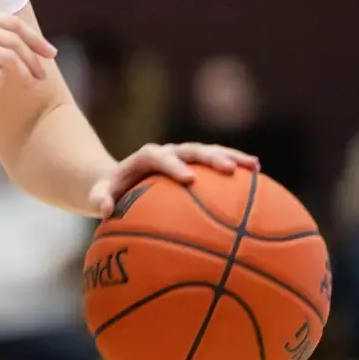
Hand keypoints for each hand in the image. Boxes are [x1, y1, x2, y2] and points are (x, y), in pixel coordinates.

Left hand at [84, 142, 258, 218]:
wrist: (120, 179)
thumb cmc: (110, 191)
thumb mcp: (99, 194)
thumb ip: (100, 199)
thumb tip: (104, 209)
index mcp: (146, 157)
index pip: (159, 156)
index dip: (174, 165)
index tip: (188, 179)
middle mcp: (169, 153)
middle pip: (192, 149)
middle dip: (211, 157)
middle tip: (229, 169)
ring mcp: (184, 157)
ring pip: (210, 152)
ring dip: (232, 157)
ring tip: (255, 167)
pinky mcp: (197, 166)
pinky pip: (217, 167)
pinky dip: (236, 170)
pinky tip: (259, 180)